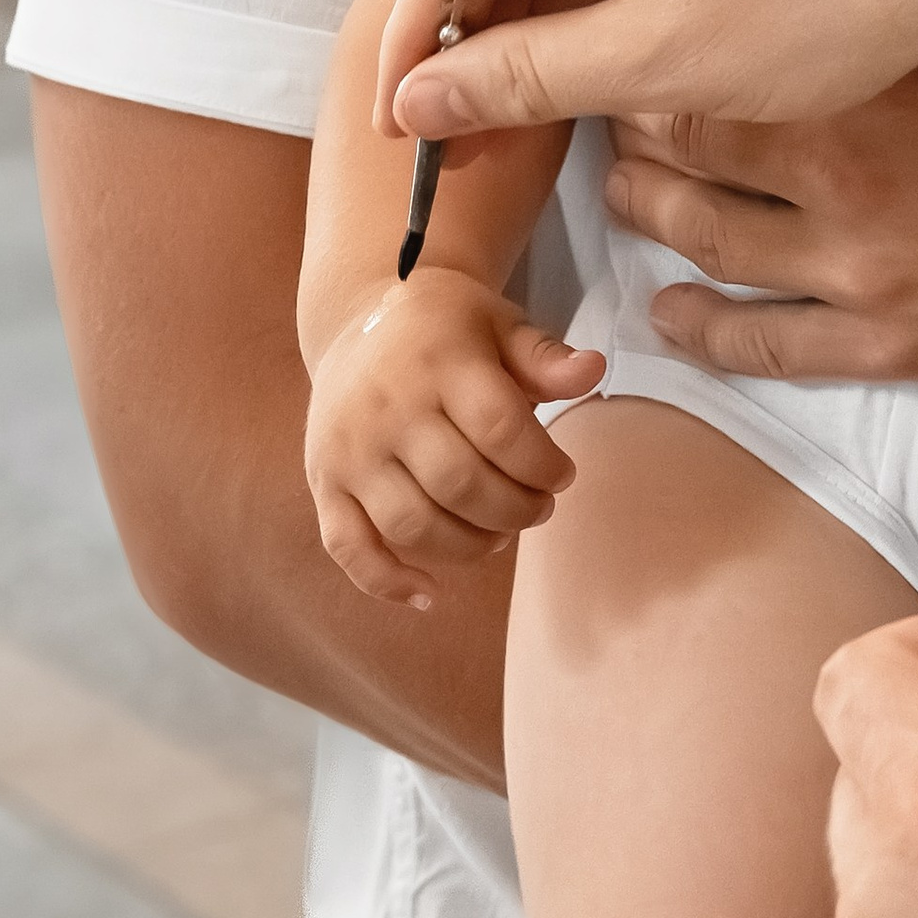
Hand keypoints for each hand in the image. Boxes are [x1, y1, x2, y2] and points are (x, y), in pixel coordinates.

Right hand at [303, 268, 599, 612]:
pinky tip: (430, 594)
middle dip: (516, 510)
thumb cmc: (446, 330)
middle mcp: (386, 406)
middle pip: (462, 485)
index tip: (563, 474)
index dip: (544, 466)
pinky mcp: (323, 481)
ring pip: (413, 524)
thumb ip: (545, 356)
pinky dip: (386, 582)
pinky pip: (348, 547)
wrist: (358, 323)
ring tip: (501, 533)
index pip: (502, 431)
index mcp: (438, 360)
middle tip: (540, 508)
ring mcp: (349, 449)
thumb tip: (595, 371)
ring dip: (470, 546)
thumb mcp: (500, 324)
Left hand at [606, 62, 917, 383]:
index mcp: (860, 81)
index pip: (701, 68)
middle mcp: (846, 177)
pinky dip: (702, 332)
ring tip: (624, 198)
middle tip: (607, 120)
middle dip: (634, 140)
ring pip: (711, 246)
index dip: (648, 57)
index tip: (629, 37)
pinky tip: (668, 314)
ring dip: (653, 223)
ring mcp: (864, 270)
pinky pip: (766, 345)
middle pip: (689, 159)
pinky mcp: (893, 342)